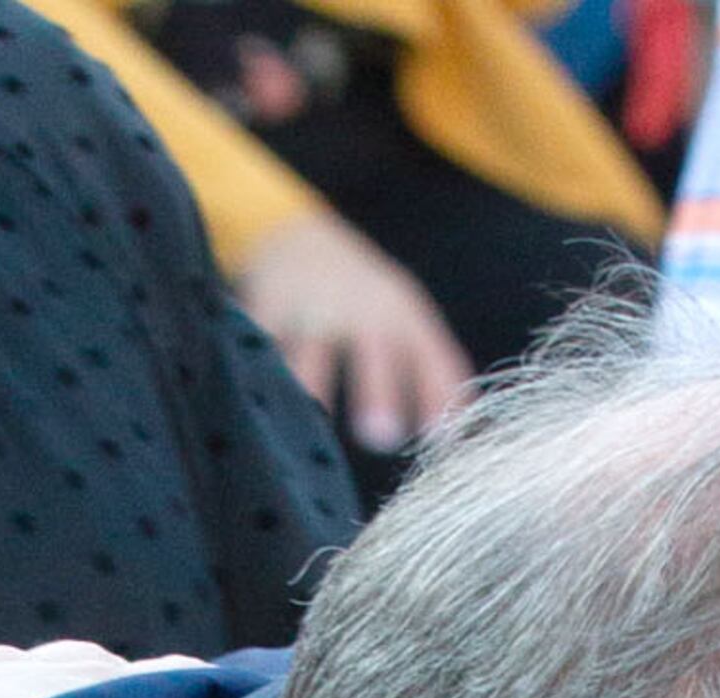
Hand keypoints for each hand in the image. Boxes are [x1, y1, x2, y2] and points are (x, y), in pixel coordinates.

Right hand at [233, 209, 471, 451]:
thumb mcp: (405, 321)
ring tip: (306, 431)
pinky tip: (258, 405)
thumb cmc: (362, 298)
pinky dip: (258, 376)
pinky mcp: (266, 307)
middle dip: (378, 392)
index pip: (429, 356)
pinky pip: (262, 347)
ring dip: (310, 390)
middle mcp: (361, 307)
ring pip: (309, 354)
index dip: (437, 396)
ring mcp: (312, 306)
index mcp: (402, 314)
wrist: (297, 235)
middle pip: (373, 350)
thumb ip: (433, 376)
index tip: (440, 440)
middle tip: (380, 437)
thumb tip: (460, 438)